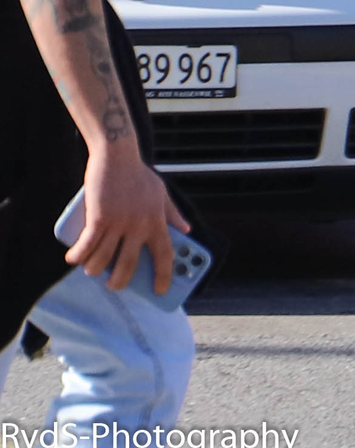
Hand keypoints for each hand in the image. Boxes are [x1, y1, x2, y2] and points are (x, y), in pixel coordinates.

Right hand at [68, 146, 189, 294]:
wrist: (117, 156)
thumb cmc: (139, 175)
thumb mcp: (162, 194)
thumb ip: (173, 213)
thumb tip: (186, 230)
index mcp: (157, 221)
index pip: (165, 254)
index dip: (165, 275)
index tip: (162, 291)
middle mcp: (140, 225)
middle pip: (130, 264)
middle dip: (120, 281)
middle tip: (115, 287)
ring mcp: (119, 223)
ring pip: (104, 258)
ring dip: (95, 269)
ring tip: (92, 271)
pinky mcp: (98, 218)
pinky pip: (87, 245)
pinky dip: (79, 255)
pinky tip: (73, 259)